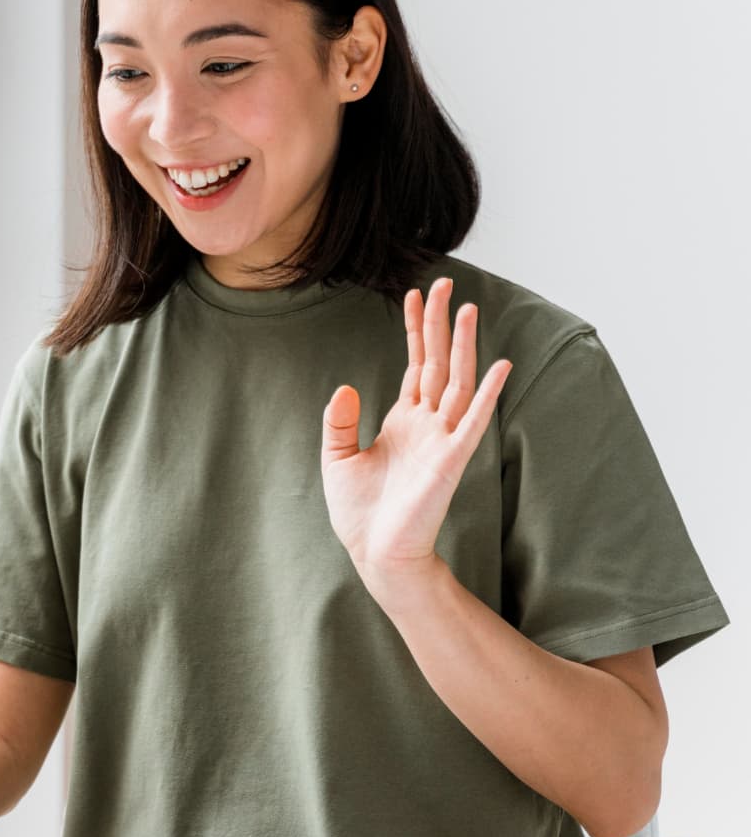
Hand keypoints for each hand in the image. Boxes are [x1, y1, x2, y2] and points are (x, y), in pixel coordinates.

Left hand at [320, 277, 511, 593]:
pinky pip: (473, 420)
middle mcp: (427, 424)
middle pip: (438, 362)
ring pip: (458, 381)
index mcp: (403, 421)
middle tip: (446, 283)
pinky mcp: (452, 460)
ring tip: (469, 308)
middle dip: (441, 323)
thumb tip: (345, 387)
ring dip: (464, 346)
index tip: (415, 294)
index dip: (415, 330)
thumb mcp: (337, 458)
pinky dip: (486, 392)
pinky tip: (498, 363)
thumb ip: (340, 421)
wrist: (375, 552)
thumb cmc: (359, 512)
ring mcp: (443, 439)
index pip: (415, 365)